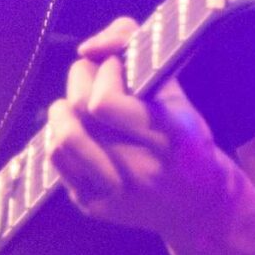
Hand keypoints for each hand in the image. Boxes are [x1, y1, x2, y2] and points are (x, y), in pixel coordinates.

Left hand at [46, 17, 251, 246]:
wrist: (197, 204)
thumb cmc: (186, 139)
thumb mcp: (177, 93)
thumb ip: (138, 50)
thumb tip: (87, 48)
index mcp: (168, 135)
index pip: (104, 102)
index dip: (104, 72)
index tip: (117, 66)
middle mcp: (141, 168)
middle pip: (79, 112)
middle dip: (80, 79)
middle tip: (94, 76)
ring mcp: (115, 192)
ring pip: (62, 138)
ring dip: (62, 109)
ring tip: (78, 104)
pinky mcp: (95, 207)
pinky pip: (57, 161)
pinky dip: (59, 136)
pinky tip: (77, 130)